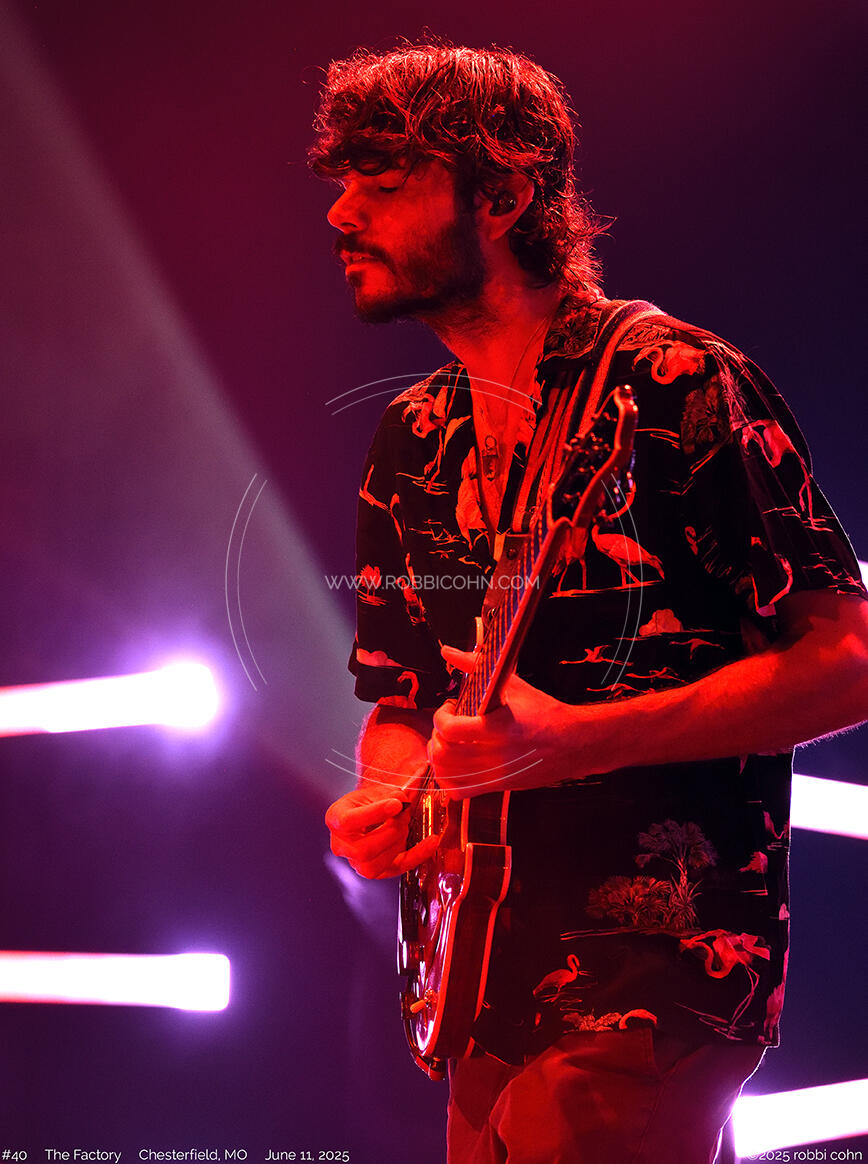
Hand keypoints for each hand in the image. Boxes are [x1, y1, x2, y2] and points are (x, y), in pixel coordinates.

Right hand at [325, 782, 439, 879]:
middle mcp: (340, 846)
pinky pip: (398, 868)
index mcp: (335, 819)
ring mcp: (356, 862)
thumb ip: (389, 794)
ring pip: (376, 864)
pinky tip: (432, 842)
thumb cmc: (369, 801)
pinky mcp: (376, 871)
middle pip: (364, 849)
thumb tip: (403, 801)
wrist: (370, 811)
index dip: (374, 814)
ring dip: (399, 842)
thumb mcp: (374, 791)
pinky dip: (418, 855)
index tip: (396, 804)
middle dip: (392, 831)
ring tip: (405, 823)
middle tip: (405, 813)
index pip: (348, 822)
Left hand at [429, 645, 599, 797]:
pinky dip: (448, 779)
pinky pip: (459, 792)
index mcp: (499, 728)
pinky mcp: (498, 786)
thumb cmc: (545, 713)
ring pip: (447, 775)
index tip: (450, 708)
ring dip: (439, 757)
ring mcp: (495, 774)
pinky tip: (455, 764)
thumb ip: (477, 667)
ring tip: (448, 743)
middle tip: (447, 725)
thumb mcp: (513, 685)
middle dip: (437, 736)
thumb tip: (449, 652)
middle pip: (444, 755)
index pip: (451, 730)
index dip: (441, 717)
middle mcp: (495, 755)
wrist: (575, 743)